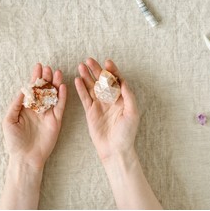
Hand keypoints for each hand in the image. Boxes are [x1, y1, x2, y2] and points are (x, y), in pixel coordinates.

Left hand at [3, 63, 66, 169]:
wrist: (25, 157)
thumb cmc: (14, 141)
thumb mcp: (9, 120)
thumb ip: (15, 104)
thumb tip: (23, 90)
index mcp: (27, 107)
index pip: (33, 89)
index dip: (35, 77)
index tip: (38, 66)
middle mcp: (38, 109)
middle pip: (44, 90)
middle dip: (46, 78)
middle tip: (48, 68)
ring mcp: (48, 114)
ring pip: (54, 95)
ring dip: (55, 84)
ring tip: (57, 73)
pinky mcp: (56, 121)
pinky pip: (60, 106)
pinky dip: (62, 96)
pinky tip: (62, 87)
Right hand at [75, 58, 160, 208]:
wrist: (115, 149)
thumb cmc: (127, 133)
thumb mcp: (132, 113)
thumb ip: (128, 96)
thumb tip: (123, 81)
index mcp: (121, 98)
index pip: (116, 80)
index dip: (112, 71)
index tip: (107, 62)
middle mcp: (109, 99)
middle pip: (101, 81)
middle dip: (96, 70)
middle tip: (89, 60)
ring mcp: (99, 105)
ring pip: (91, 87)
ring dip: (86, 76)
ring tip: (80, 66)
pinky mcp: (90, 111)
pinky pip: (84, 97)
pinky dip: (80, 89)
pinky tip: (77, 80)